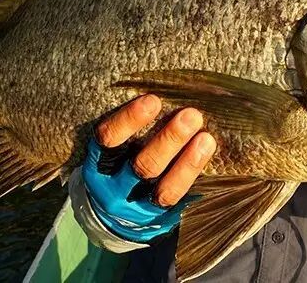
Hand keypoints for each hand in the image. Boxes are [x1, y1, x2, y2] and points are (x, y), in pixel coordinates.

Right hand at [95, 95, 216, 206]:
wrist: (113, 212)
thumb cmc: (117, 162)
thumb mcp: (108, 149)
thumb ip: (126, 126)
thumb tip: (164, 88)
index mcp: (97, 164)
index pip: (107, 140)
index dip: (129, 120)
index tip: (153, 100)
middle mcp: (114, 188)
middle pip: (142, 166)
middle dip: (169, 140)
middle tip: (191, 115)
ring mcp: (138, 207)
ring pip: (164, 190)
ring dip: (188, 163)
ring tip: (206, 138)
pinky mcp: (160, 218)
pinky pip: (181, 201)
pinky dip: (194, 179)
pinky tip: (208, 158)